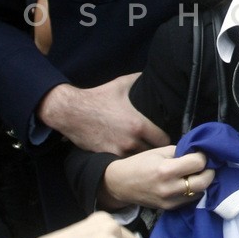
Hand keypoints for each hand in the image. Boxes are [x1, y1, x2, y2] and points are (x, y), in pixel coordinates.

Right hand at [37, 77, 169, 154]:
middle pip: (152, 154)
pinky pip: (122, 163)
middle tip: (156, 149)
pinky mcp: (106, 157)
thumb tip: (153, 74)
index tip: (165, 140)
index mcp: (139, 125)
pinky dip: (126, 161)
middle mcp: (131, 141)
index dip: (167, 141)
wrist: (71, 111)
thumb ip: (140, 80)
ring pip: (137, 161)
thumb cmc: (98, 97)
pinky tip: (127, 157)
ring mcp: (118, 151)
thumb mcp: (121, 84)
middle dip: (155, 152)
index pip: (163, 141)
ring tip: (142, 154)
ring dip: (140, 158)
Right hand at [101, 147, 214, 210]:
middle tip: (207, 165)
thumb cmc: (139, 164)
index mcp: (166, 170)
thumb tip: (198, 153)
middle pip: (204, 182)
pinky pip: (190, 200)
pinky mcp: (169, 208)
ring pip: (200, 192)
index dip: (203, 157)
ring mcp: (169, 200)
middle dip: (209, 171)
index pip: (198, 163)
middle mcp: (169, 188)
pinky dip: (194, 191)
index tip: (201, 154)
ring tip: (198, 174)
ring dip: (203, 182)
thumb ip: (181, 152)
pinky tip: (189, 183)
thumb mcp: (159, 151)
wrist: (120, 183)